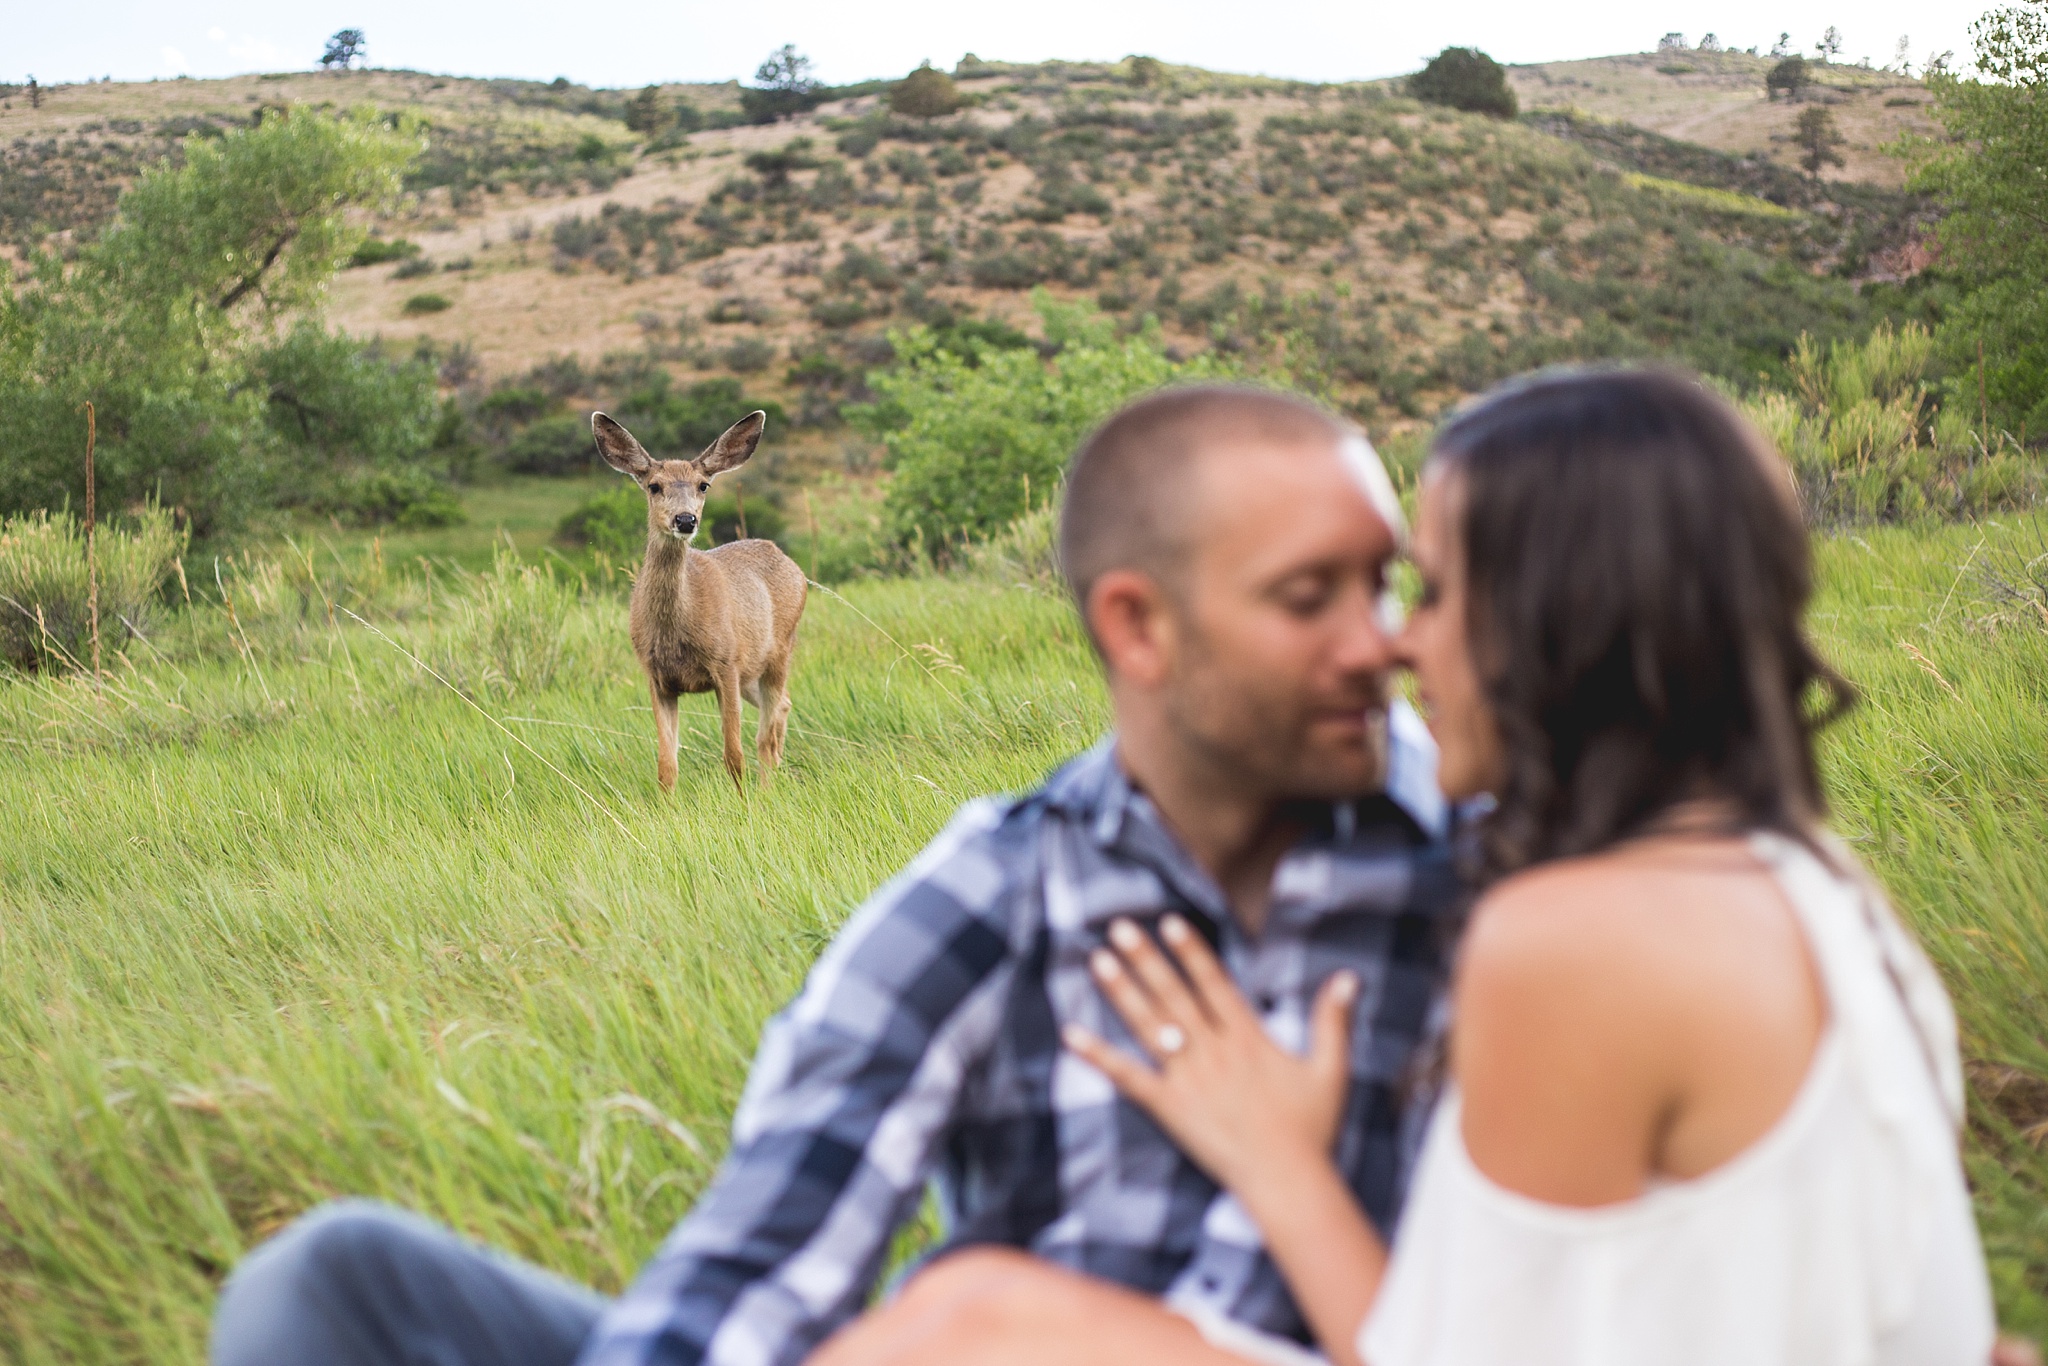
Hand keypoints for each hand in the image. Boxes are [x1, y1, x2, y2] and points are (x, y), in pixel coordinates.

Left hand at [1063, 914, 1358, 1204]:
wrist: (1288, 1183)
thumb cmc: (1312, 1130)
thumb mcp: (1330, 1071)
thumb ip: (1333, 1021)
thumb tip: (1349, 976)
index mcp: (1249, 1038)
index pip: (1214, 983)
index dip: (1191, 950)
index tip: (1168, 921)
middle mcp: (1214, 1052)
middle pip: (1174, 995)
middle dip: (1146, 958)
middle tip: (1118, 926)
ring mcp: (1189, 1080)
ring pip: (1149, 1027)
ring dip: (1122, 992)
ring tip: (1097, 961)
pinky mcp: (1170, 1109)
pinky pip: (1129, 1078)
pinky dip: (1100, 1056)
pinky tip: (1072, 1035)